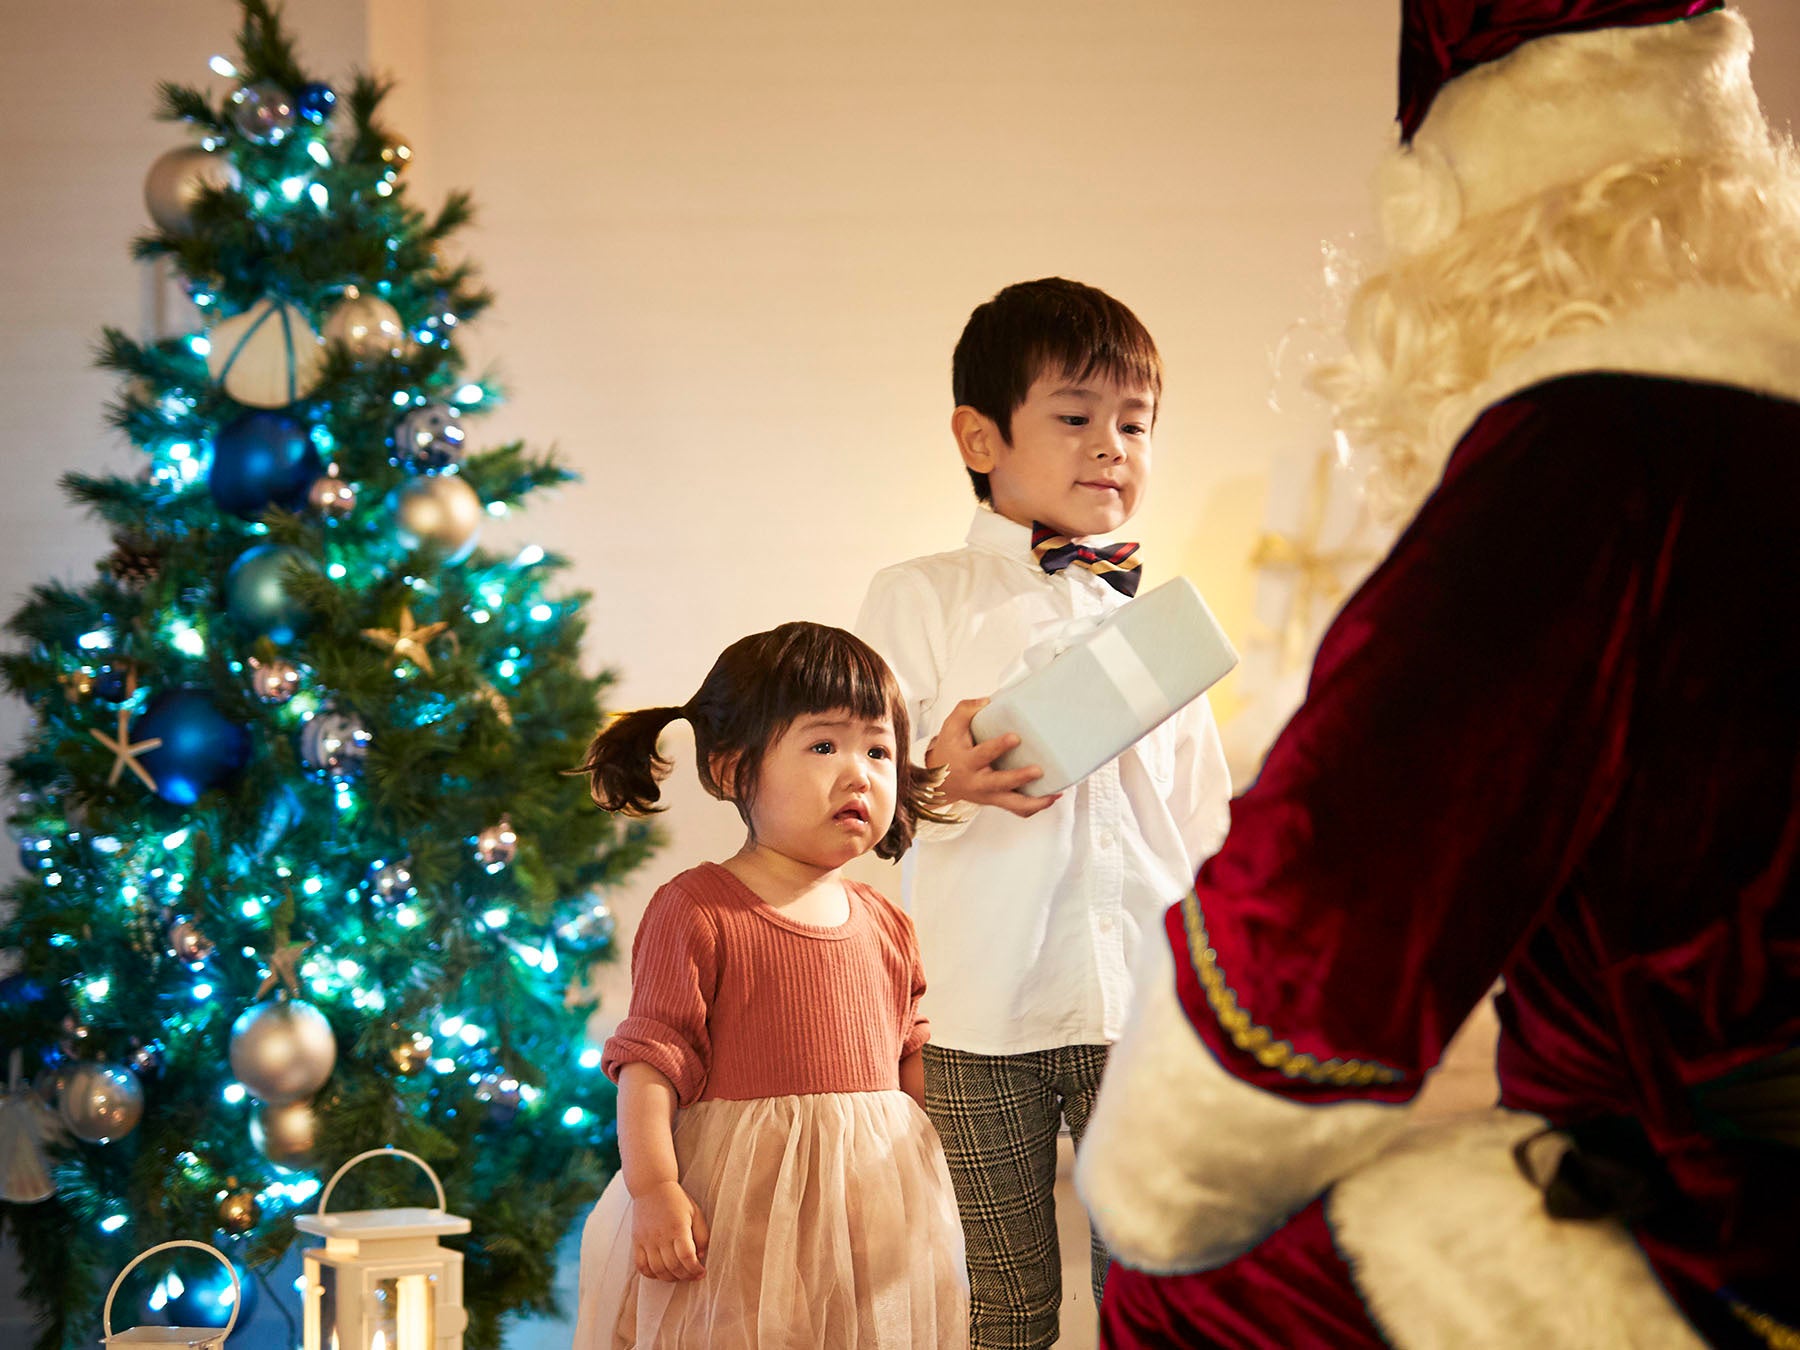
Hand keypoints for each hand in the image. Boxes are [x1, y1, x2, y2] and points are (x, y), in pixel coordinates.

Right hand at [631, 1180, 709, 1281]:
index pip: (687, 1256)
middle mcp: (661, 1236)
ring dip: (670, 1278)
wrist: (651, 1186)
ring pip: (657, 1270)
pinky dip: (651, 1275)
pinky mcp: (637, 1241)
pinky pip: (641, 1266)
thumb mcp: (696, 1212)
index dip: (695, 1269)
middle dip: (686, 1276)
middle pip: (673, 1266)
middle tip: (693, 1275)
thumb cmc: (677, 1200)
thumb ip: (702, 1235)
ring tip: (679, 1275)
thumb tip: (700, 1256)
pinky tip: (661, 1273)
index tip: (701, 1272)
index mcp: (678, 1227)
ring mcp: (647, 1240)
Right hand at [926, 697, 1059, 817]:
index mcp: (967, 762)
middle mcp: (978, 782)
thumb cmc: (949, 750)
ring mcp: (989, 796)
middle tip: (1038, 770)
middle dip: (1020, 778)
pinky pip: (1019, 810)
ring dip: (1036, 801)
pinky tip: (1052, 796)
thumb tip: (988, 701)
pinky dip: (1037, 806)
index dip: (999, 747)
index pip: (983, 754)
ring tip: (1054, 792)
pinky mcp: (998, 801)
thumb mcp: (950, 727)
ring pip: (1013, 805)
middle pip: (1000, 784)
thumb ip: (966, 710)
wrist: (940, 781)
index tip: (1015, 737)